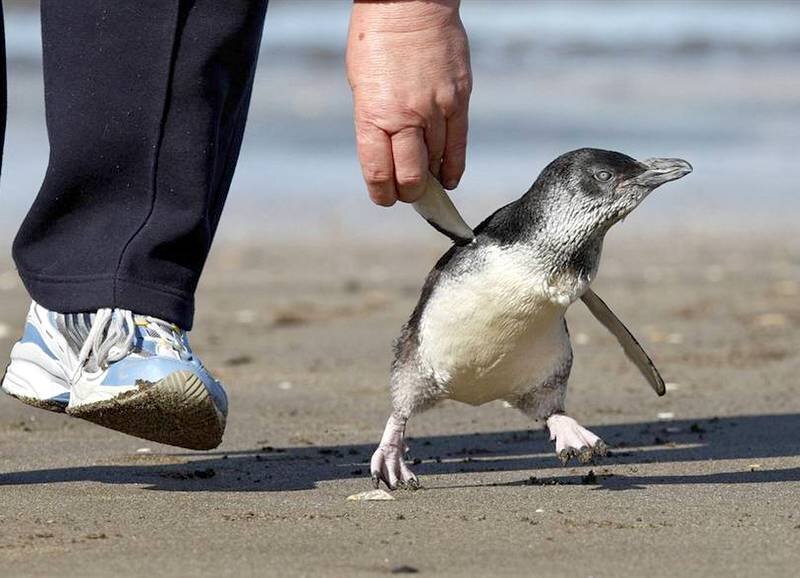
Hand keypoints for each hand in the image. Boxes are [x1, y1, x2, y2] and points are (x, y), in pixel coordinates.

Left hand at [346, 0, 471, 205]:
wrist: (408, 5)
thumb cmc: (377, 43)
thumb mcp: (361, 87)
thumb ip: (375, 125)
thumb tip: (390, 157)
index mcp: (373, 115)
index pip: (379, 174)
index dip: (383, 194)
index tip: (386, 197)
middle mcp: (405, 117)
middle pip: (411, 177)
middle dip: (409, 192)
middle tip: (409, 192)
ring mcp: (435, 109)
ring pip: (437, 163)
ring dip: (431, 178)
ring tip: (428, 181)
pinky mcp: (459, 100)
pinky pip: (459, 145)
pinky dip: (454, 167)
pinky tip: (449, 178)